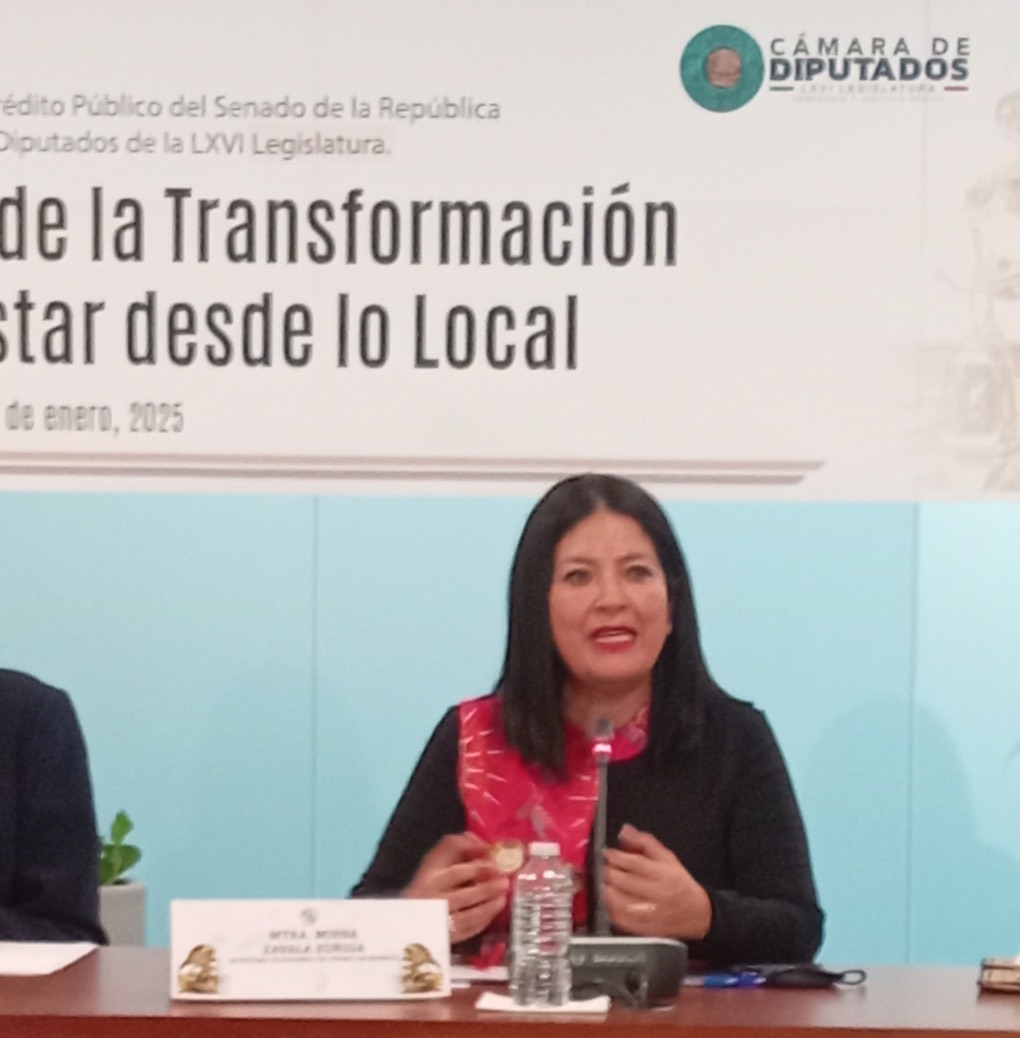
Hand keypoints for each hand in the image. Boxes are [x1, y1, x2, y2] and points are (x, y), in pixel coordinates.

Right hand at [403, 833, 508, 943]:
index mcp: (430, 878)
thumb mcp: (434, 860)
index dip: (476, 868)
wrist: (411, 918)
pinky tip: (493, 911)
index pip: (455, 873)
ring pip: (467, 917)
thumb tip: (476, 840)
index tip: (493, 862)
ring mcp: (440, 922)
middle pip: (463, 896)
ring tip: (503, 897)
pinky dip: (482, 921)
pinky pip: (467, 931)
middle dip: (486, 888)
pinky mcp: (446, 938)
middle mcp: (433, 901)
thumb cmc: (427, 883)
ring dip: (488, 907)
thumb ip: (454, 846)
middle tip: (504, 881)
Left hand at [602, 823, 711, 939]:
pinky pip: (624, 921)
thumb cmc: (680, 883)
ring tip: (604, 883)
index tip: (607, 853)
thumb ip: (645, 842)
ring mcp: (651, 914)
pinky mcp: (646, 929)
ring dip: (607, 891)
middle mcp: (658, 894)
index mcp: (663, 874)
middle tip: (604, 867)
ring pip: (622, 903)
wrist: (698, 914)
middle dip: (609, 872)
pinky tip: (609, 901)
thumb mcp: (667, 857)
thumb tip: (624, 831)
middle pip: (626, 882)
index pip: (636, 863)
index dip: (617, 857)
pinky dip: (611, 910)